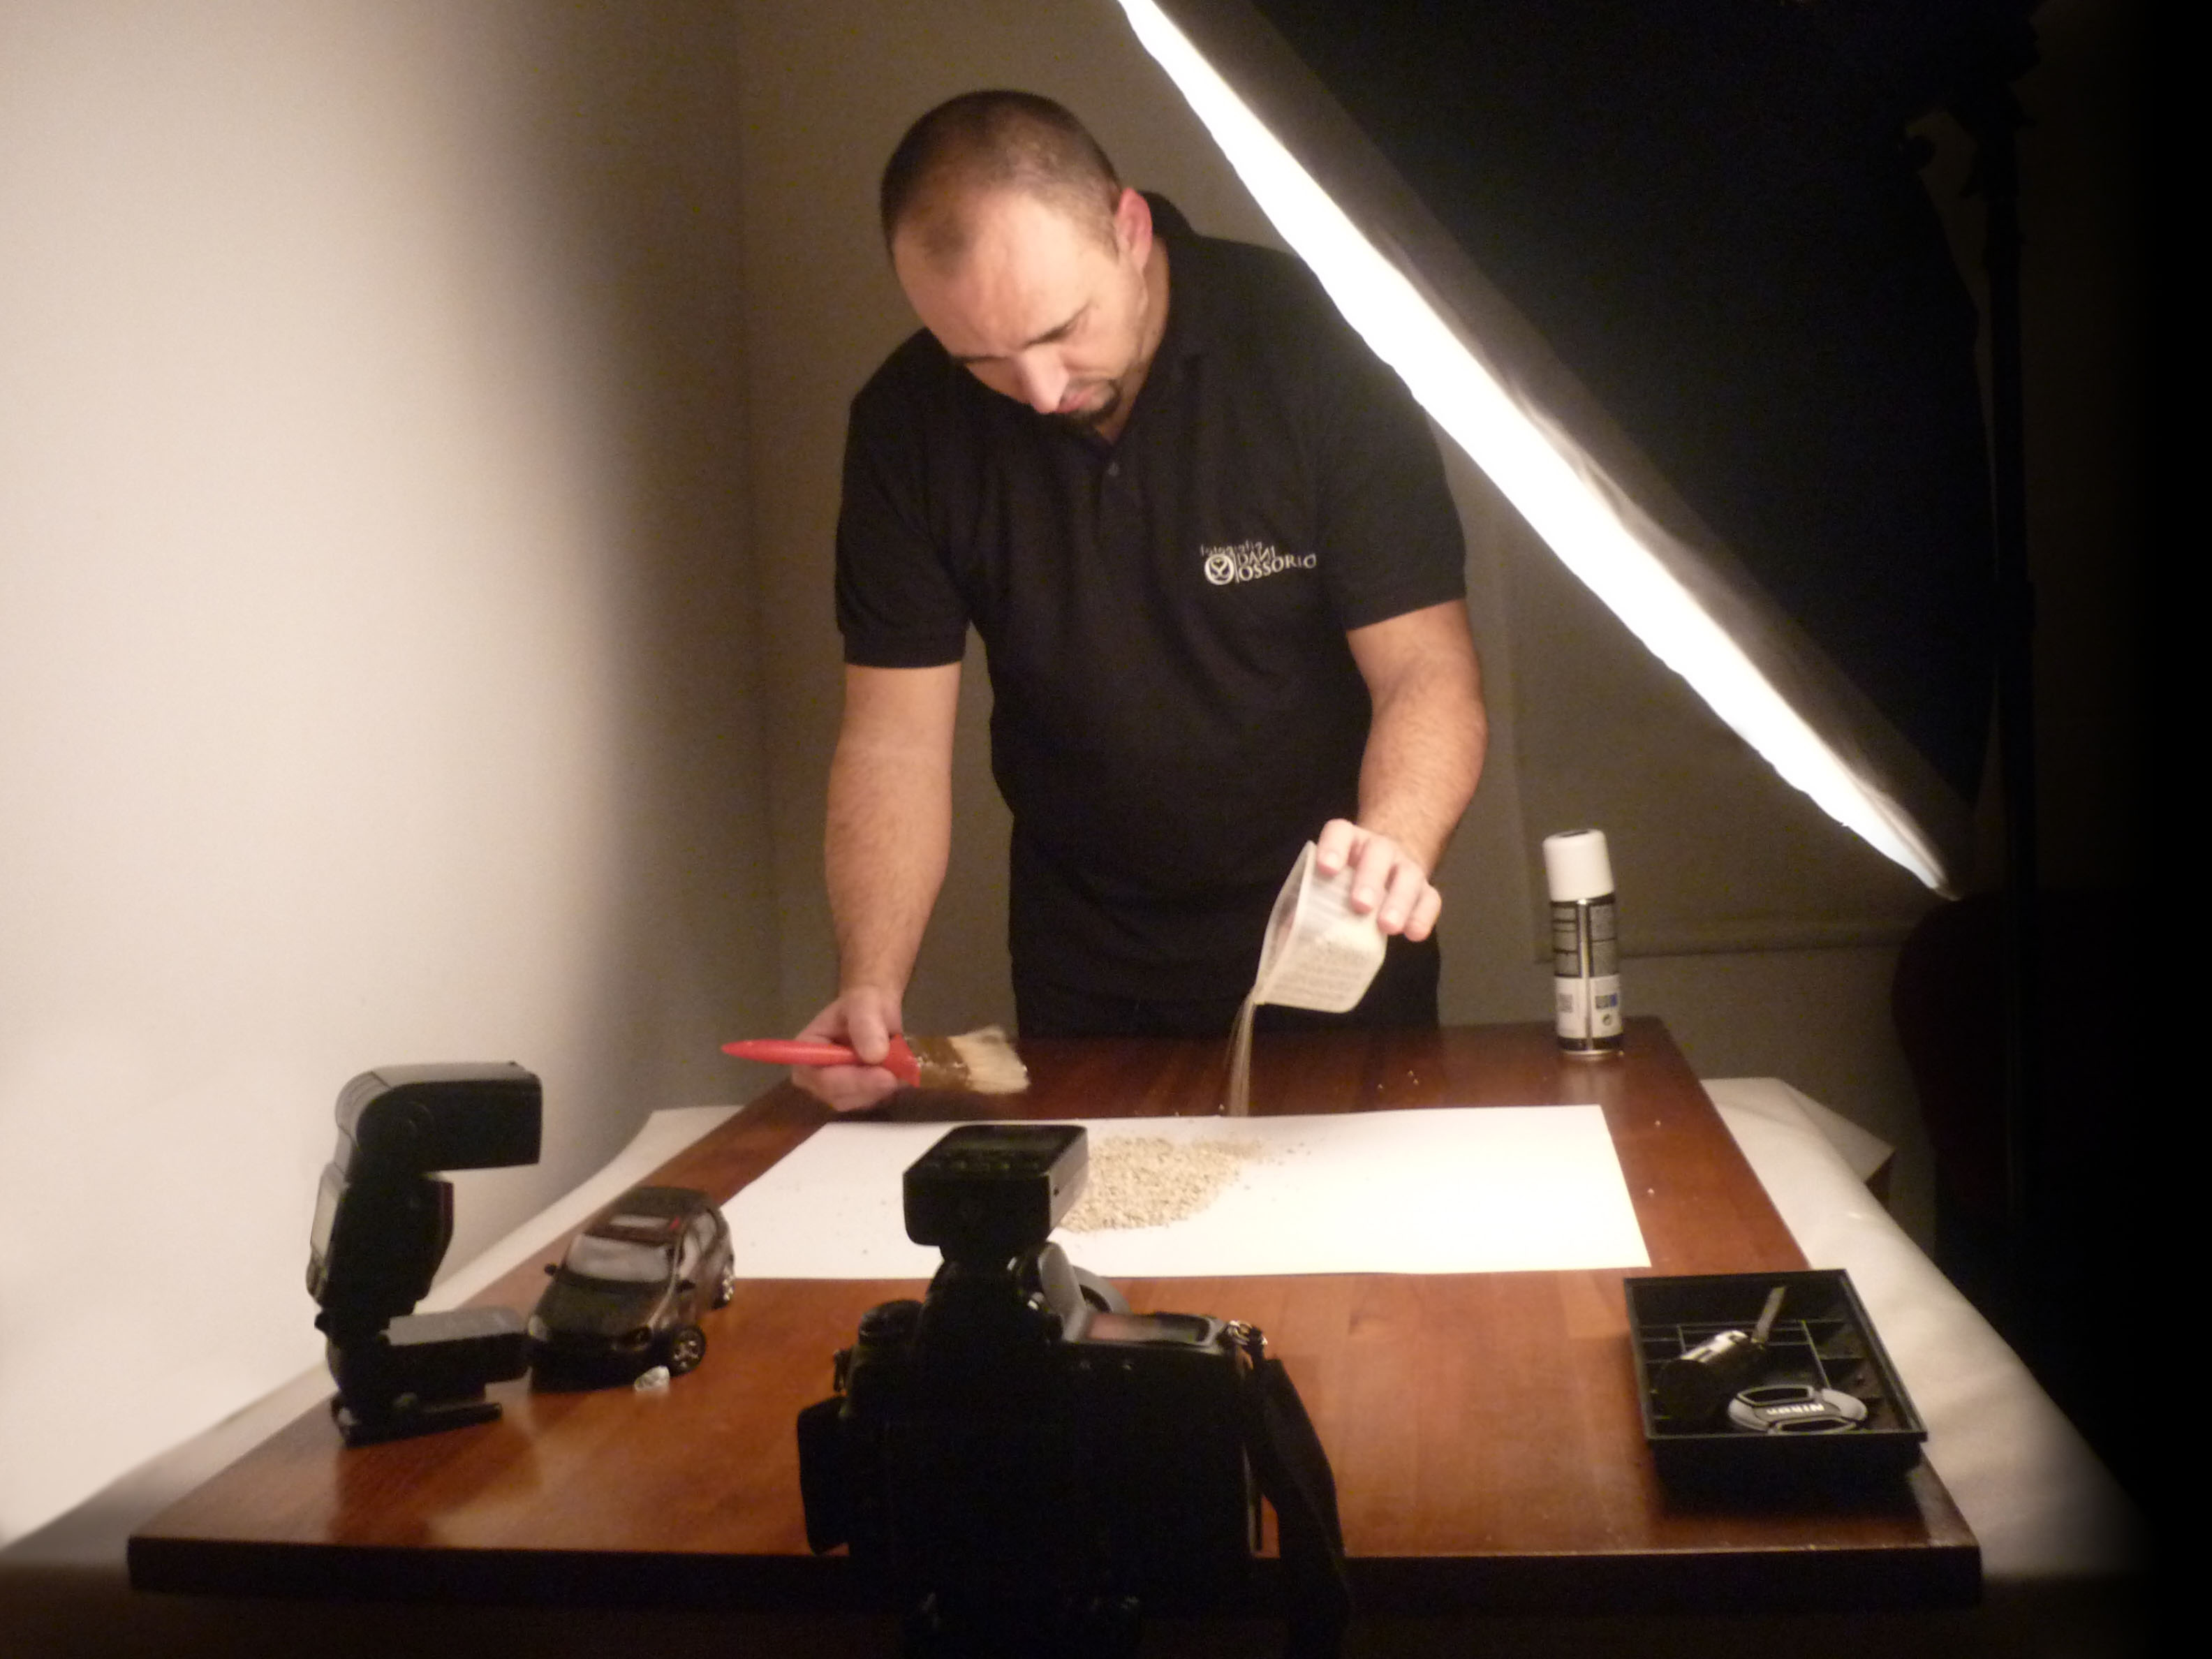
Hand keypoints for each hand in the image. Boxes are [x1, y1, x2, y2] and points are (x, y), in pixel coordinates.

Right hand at [788, 987, 907, 1111]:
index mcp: (805, 1055)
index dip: (853, 1082)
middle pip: (840, 1097)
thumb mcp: (864, 1003)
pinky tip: (898, 1070)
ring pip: (860, 1102)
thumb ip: (865, 1024)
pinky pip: (874, 1102)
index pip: (822, 1080)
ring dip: (884, 1087)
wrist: (876, 1010)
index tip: (886, 1075)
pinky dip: (890, 1089)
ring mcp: (834, 1090)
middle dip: (872, 1086)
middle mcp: (814, 1079)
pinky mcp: (855, 1097)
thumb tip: (875, 1055)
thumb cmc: (862, 1003)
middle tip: (900, 1071)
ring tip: (900, 1062)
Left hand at [1314, 818, 1441, 939]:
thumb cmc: (1346, 878)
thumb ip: (1308, 901)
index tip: (1326, 868)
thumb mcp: (1326, 881)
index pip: (1340, 832)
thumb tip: (1288, 935)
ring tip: (1387, 926)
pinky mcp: (1424, 889)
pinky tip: (1414, 934)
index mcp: (1349, 841)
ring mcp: (1405, 867)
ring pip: (1407, 876)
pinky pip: (1430, 898)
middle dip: (1369, 879)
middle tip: (1360, 905)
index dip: (1333, 847)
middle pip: (1378, 854)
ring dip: (1399, 900)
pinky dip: (1423, 915)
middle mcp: (1379, 848)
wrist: (1388, 864)